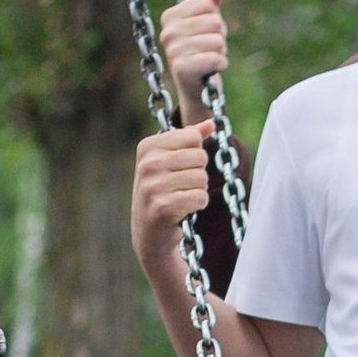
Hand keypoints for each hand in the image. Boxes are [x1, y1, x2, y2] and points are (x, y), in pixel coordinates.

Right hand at [132, 120, 211, 267]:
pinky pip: (200, 197)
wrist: (150, 233)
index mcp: (147, 146)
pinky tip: (184, 210)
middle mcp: (147, 164)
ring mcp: (153, 186)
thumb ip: (189, 140)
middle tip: (182, 187)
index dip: (195, 154)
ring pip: (202, 177)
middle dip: (199, 173)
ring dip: (198, 191)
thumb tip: (210, 123)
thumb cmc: (163, 192)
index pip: (193, 137)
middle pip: (200, 157)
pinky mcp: (163, 207)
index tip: (179, 169)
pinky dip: (198, 205)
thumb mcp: (170, 162)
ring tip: (181, 198)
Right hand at [158, 0, 227, 119]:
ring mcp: (173, 50)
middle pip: (215, 22)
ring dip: (220, 52)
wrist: (194, 85)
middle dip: (219, 36)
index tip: (205, 31)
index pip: (206, 4)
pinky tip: (211, 69)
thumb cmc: (200, 50)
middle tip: (209, 48)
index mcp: (170, 16)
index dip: (214, 18)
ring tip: (208, 58)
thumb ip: (210, 5)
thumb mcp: (204, 25)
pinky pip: (216, 59)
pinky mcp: (182, 68)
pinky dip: (220, 65)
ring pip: (218, 41)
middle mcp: (168, 32)